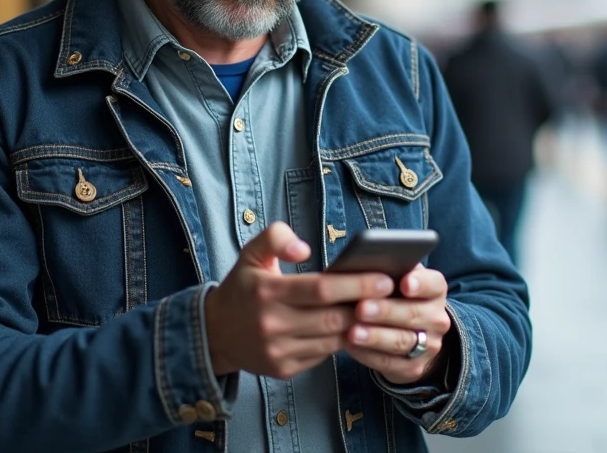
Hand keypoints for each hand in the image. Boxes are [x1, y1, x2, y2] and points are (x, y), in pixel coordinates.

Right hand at [205, 222, 395, 379]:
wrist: (214, 332)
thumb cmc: (242, 287)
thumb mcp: (251, 253)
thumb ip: (276, 237)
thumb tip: (304, 247)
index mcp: (267, 292)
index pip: (321, 289)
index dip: (356, 285)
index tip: (384, 279)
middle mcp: (272, 324)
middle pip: (332, 318)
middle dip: (366, 307)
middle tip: (391, 296)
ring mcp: (278, 350)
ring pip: (332, 340)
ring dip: (357, 326)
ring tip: (377, 311)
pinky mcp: (283, 369)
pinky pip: (322, 355)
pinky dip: (339, 342)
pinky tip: (352, 328)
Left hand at [344, 265, 451, 384]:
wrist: (412, 336)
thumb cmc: (396, 297)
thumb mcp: (397, 280)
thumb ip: (388, 271)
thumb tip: (365, 261)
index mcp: (435, 290)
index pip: (433, 284)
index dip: (420, 284)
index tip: (404, 283)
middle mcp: (437, 318)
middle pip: (412, 314)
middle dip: (385, 311)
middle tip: (361, 308)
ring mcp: (429, 346)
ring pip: (401, 341)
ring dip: (375, 337)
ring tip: (352, 332)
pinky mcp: (413, 368)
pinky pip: (389, 362)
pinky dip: (368, 355)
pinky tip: (351, 346)